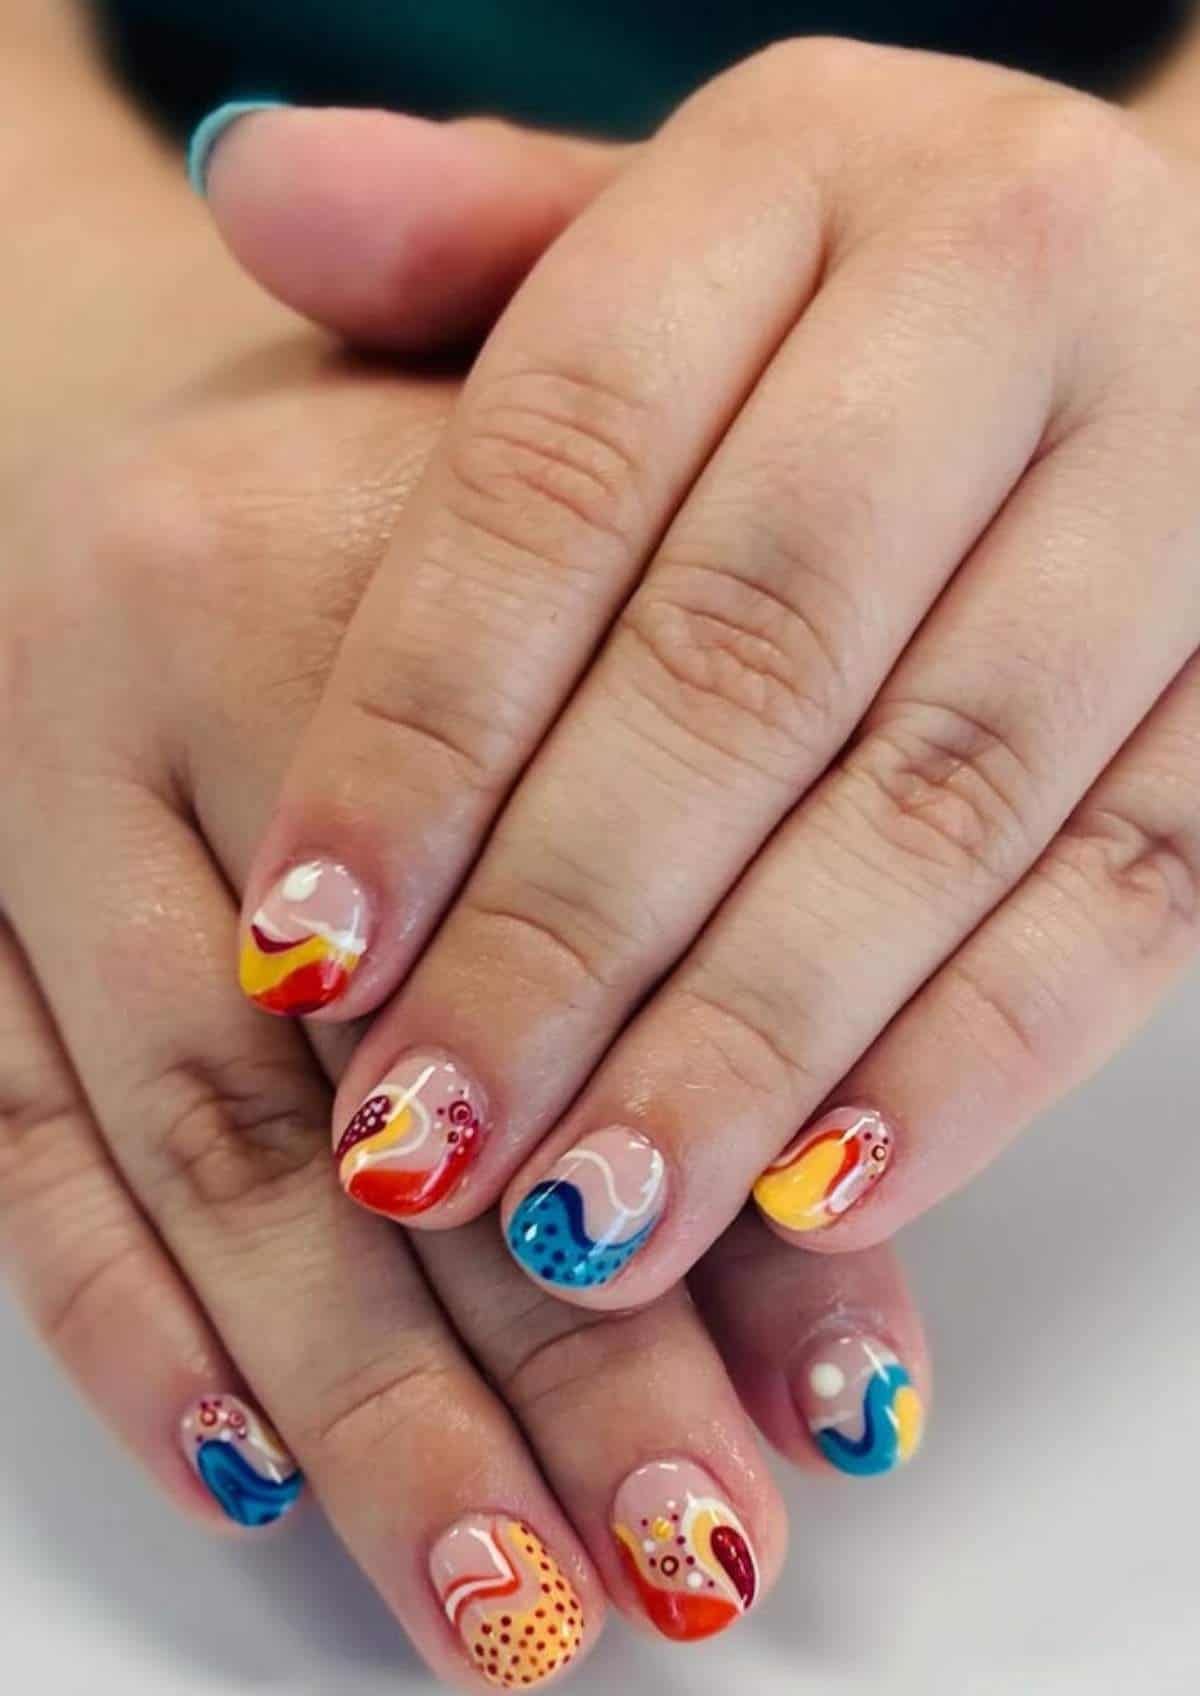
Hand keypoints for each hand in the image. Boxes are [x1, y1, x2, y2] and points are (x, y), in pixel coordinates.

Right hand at [0, 265, 928, 1689]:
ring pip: (192, 1149)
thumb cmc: (379, 480)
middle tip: (677, 1561)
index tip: (837, 1406)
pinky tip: (246, 1468)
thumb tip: (831, 1177)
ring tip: (502, 1593)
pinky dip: (119, 1325)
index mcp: (368, 555)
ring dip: (348, 1400)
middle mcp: (161, 670)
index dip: (709, 1186)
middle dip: (543, 1357)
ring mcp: (21, 802)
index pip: (567, 936)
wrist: (94, 379)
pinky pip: (7, 1139)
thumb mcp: (565, 542)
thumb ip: (687, 819)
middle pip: (384, 1072)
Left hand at [205, 44, 1199, 1310]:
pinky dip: (973, 1061)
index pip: (566, 460)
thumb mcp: (670, 219)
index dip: (421, 723)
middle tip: (427, 1147)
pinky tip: (818, 1202)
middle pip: (750, 659)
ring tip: (592, 1224)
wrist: (1151, 292)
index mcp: (813, 166)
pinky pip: (1130, 894)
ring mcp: (1181, 491)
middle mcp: (1015, 300)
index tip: (301, 940)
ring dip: (750, 1041)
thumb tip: (250, 187)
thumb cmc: (844, 288)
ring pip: (941, 804)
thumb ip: (465, 227)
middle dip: (572, 930)